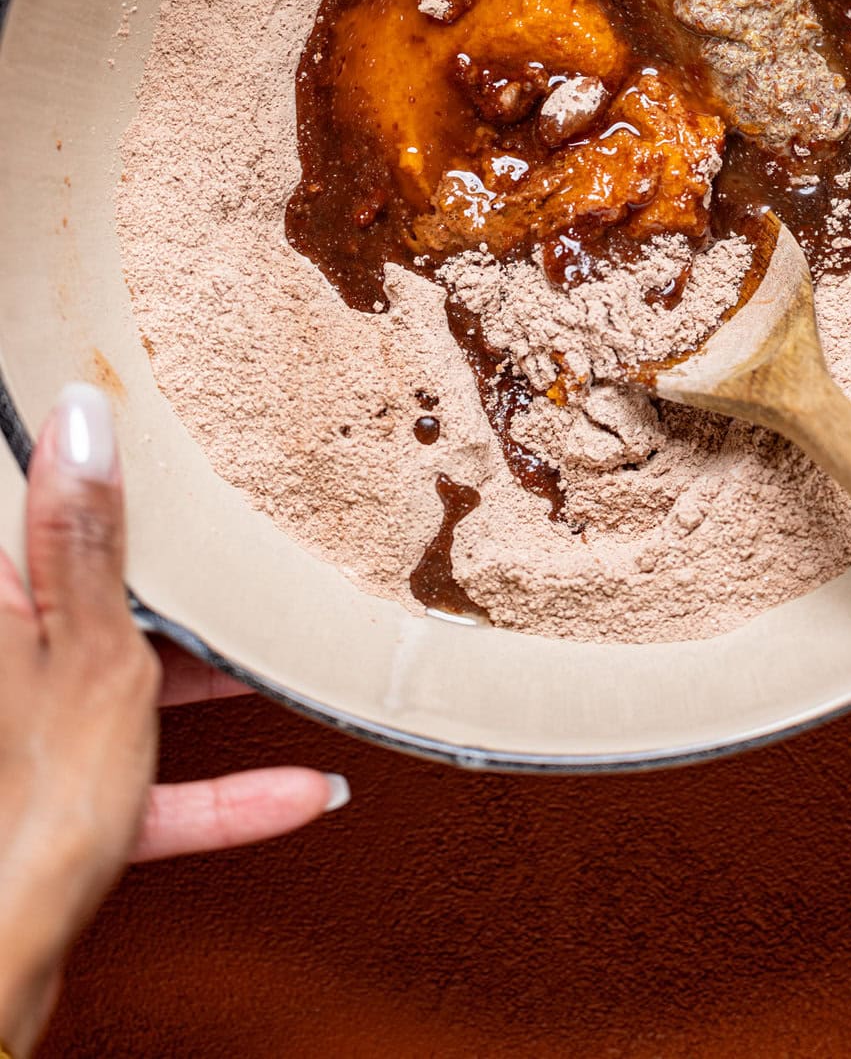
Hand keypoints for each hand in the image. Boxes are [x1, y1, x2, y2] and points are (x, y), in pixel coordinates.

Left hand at [0, 386, 349, 1056]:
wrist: (4, 956)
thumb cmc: (34, 805)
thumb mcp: (91, 650)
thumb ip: (91, 538)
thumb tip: (81, 417)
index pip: (39, 501)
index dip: (89, 460)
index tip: (146, 419)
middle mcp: (5, 656)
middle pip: (92, 594)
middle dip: (175, 584)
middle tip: (227, 537)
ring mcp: (26, 733)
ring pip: (124, 683)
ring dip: (207, 684)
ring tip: (282, 661)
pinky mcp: (54, 801)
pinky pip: (144, 779)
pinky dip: (215, 788)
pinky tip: (298, 789)